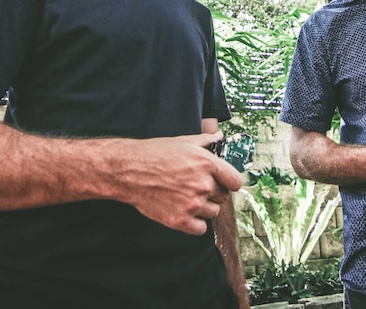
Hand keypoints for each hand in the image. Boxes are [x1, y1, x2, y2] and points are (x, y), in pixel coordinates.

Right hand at [116, 132, 244, 234]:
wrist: (128, 170)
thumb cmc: (155, 153)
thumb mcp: (183, 142)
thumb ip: (206, 141)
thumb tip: (219, 137)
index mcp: (207, 164)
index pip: (236, 181)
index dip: (230, 181)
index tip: (224, 182)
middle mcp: (203, 184)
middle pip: (224, 197)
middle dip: (213, 192)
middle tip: (196, 186)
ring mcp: (192, 204)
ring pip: (213, 212)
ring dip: (204, 207)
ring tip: (187, 196)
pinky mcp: (180, 220)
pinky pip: (200, 228)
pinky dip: (194, 222)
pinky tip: (183, 210)